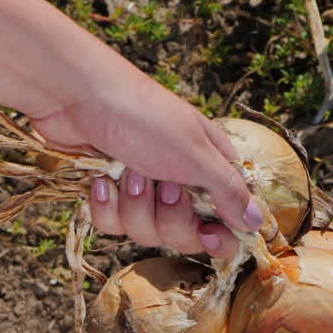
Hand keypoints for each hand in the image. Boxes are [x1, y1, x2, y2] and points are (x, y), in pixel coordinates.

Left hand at [30, 75, 255, 258]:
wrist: (75, 97)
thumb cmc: (142, 115)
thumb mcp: (195, 153)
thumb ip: (228, 191)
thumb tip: (256, 223)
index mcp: (209, 167)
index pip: (227, 219)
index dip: (218, 236)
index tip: (207, 234)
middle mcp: (179, 181)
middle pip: (184, 235)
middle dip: (169, 218)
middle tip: (163, 187)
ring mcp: (143, 189)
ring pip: (145, 233)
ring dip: (134, 207)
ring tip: (128, 172)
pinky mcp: (109, 194)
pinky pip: (113, 225)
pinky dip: (106, 205)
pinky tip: (101, 179)